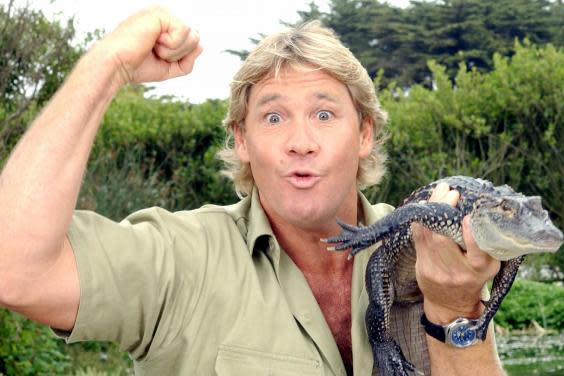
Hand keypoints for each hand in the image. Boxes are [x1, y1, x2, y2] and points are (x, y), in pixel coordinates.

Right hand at [96, 5, 202, 85]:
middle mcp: (165, 16)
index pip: (192, 42)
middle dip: (179, 54)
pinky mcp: (161, 12)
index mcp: (166, 26)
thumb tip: (201, 45)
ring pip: (193, 36)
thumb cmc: (138, 66)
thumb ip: (188, 59)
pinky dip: (171, 44)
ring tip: (154, 47)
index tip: (158, 56)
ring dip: (175, 50)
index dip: (181, 57)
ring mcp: (163, 12)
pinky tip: (154, 41)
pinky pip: (185, 31)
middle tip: (156, 52)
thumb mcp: (170, 67)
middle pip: (196, 38)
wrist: (117, 65)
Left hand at [413, 183, 500, 322]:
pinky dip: (421, 221)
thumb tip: (480, 210)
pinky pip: (418, 239)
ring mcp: (437, 271)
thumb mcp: (489, 265)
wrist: (451, 304)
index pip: (477, 254)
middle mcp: (458, 273)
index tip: (468, 217)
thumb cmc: (474, 277)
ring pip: (427, 237)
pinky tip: (425, 207)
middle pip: (443, 240)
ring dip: (431, 211)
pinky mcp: (422, 268)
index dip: (471, 235)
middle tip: (449, 191)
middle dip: (443, 212)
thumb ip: (487, 244)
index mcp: (480, 270)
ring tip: (438, 192)